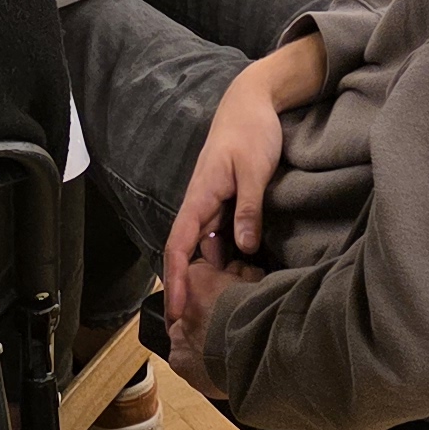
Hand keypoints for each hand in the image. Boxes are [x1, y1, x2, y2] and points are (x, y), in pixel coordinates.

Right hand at [164, 73, 288, 340]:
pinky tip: (238, 277)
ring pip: (206, 248)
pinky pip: (222, 236)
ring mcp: (213, 204)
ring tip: (216, 311)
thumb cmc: (251, 132)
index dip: (174, 280)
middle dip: (186, 289)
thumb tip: (243, 248)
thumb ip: (248, 208)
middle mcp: (201, 205)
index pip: (179, 246)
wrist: (253, 102)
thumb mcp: (254, 170)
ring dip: (209, 276)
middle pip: (188, 255)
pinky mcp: (226, 202)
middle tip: (192, 327)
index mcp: (200, 197)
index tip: (174, 311)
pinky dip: (226, 258)